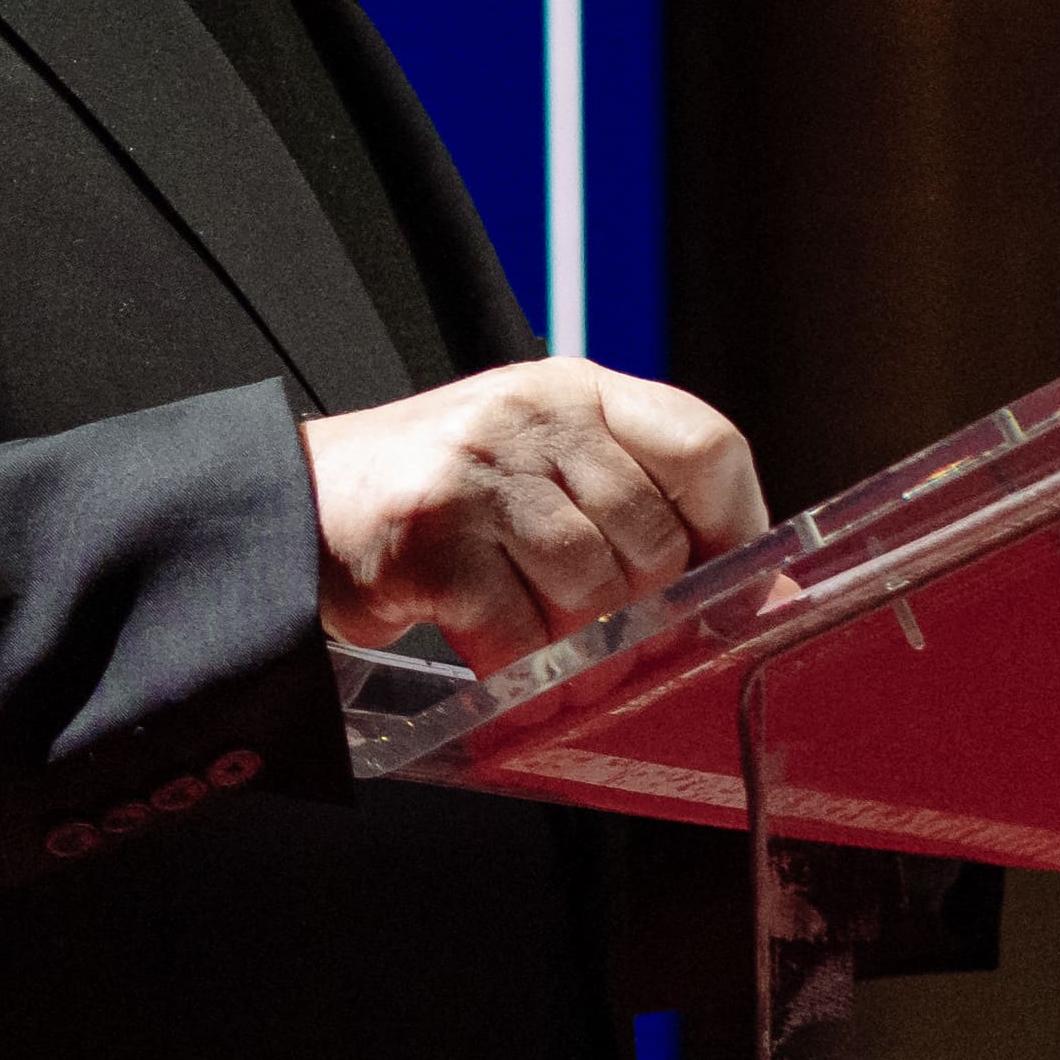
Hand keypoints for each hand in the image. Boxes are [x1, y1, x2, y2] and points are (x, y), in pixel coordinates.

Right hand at [303, 359, 772, 660]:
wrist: (288, 507)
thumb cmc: (432, 502)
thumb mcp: (540, 473)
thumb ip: (642, 513)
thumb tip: (770, 595)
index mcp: (574, 390)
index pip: (705, 444)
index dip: (735, 527)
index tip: (724, 585)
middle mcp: (533, 413)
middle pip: (655, 540)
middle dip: (636, 611)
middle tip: (590, 630)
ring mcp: (481, 468)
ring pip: (593, 594)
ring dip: (571, 645)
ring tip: (531, 638)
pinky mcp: (432, 534)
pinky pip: (519, 633)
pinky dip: (513, 668)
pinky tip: (486, 652)